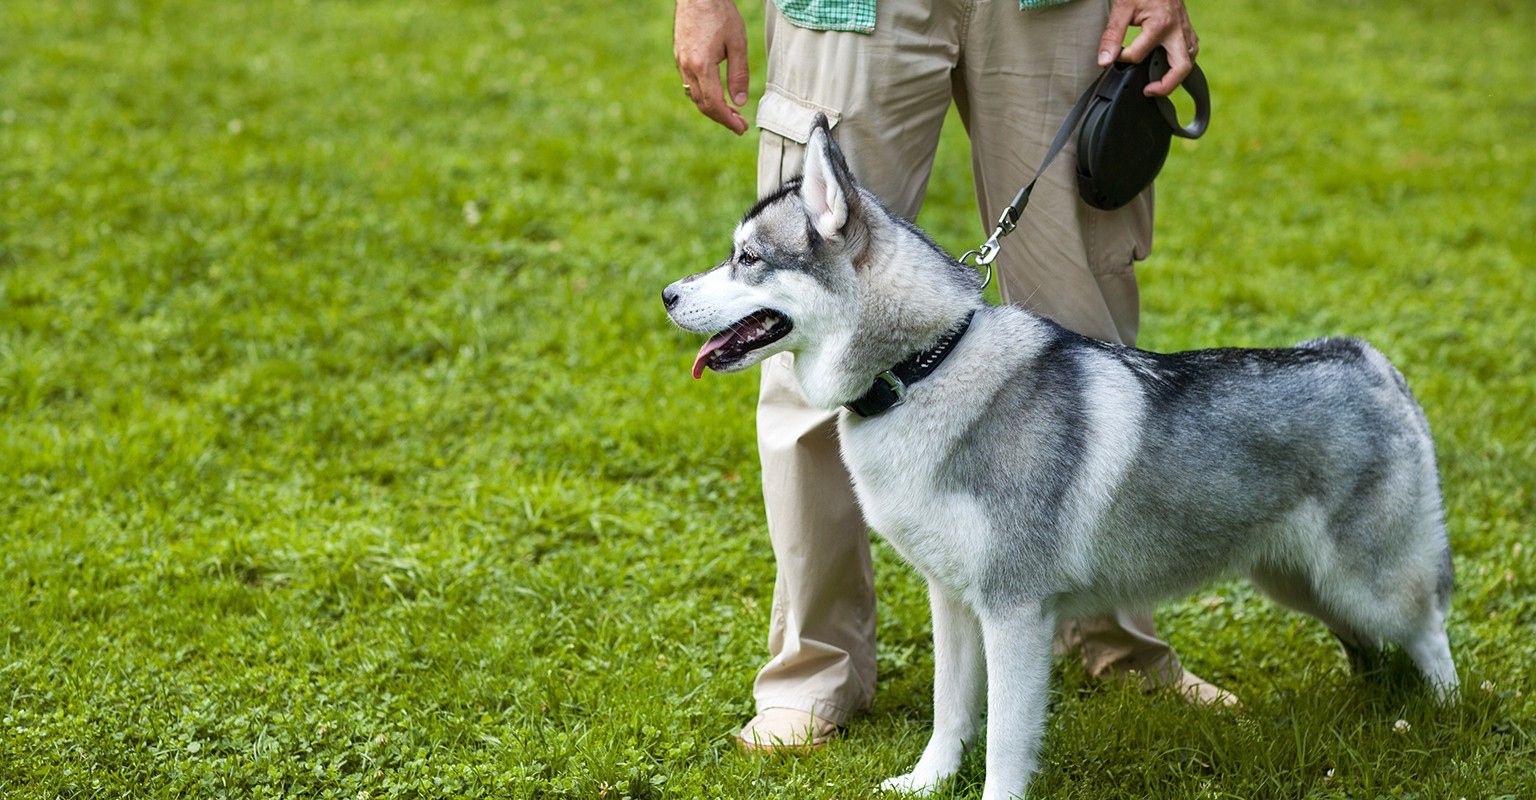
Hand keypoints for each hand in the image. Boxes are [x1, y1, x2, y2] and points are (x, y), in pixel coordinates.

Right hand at [674, 0, 749, 134]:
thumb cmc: (720, 13)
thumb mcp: (738, 43)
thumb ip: (739, 74)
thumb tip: (740, 102)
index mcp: (702, 65)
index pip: (714, 103)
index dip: (728, 120)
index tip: (741, 129)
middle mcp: (687, 67)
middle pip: (702, 104)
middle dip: (721, 118)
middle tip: (739, 124)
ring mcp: (681, 62)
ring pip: (694, 95)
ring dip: (712, 108)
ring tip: (730, 112)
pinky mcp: (680, 56)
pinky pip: (689, 84)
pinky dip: (703, 95)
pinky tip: (716, 94)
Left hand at [1097, 0, 1198, 96]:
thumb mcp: (1121, 8)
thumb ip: (1112, 36)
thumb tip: (1104, 61)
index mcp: (1161, 25)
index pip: (1138, 56)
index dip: (1122, 59)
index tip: (1113, 55)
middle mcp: (1178, 29)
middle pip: (1181, 68)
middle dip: (1165, 85)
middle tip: (1148, 90)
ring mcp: (1185, 29)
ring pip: (1190, 60)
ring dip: (1176, 75)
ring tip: (1156, 82)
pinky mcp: (1187, 27)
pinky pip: (1190, 49)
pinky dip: (1181, 61)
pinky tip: (1167, 64)